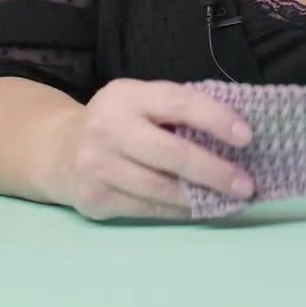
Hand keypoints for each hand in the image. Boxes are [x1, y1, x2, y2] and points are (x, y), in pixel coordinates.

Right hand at [58, 79, 254, 220]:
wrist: (59, 150)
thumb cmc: (118, 122)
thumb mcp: (139, 102)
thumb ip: (176, 111)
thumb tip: (234, 136)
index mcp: (126, 95)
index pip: (178, 103)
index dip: (215, 119)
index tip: (246, 137)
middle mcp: (108, 128)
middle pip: (172, 153)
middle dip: (215, 171)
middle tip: (246, 185)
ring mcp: (98, 166)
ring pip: (161, 189)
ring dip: (201, 197)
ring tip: (229, 199)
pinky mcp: (96, 199)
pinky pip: (148, 209)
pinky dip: (179, 211)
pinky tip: (200, 208)